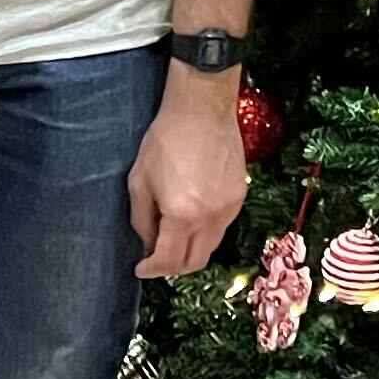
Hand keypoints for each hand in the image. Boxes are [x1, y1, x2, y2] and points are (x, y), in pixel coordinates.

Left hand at [130, 78, 249, 280]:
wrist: (202, 109)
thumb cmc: (166, 140)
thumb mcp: (139, 181)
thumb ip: (141, 219)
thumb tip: (148, 243)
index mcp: (182, 214)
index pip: (169, 260)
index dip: (152, 269)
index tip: (142, 268)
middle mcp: (210, 217)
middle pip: (195, 262)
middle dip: (173, 267)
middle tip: (158, 260)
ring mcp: (229, 207)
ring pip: (211, 246)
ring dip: (191, 250)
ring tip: (174, 238)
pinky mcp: (239, 195)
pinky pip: (222, 226)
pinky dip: (205, 232)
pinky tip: (192, 217)